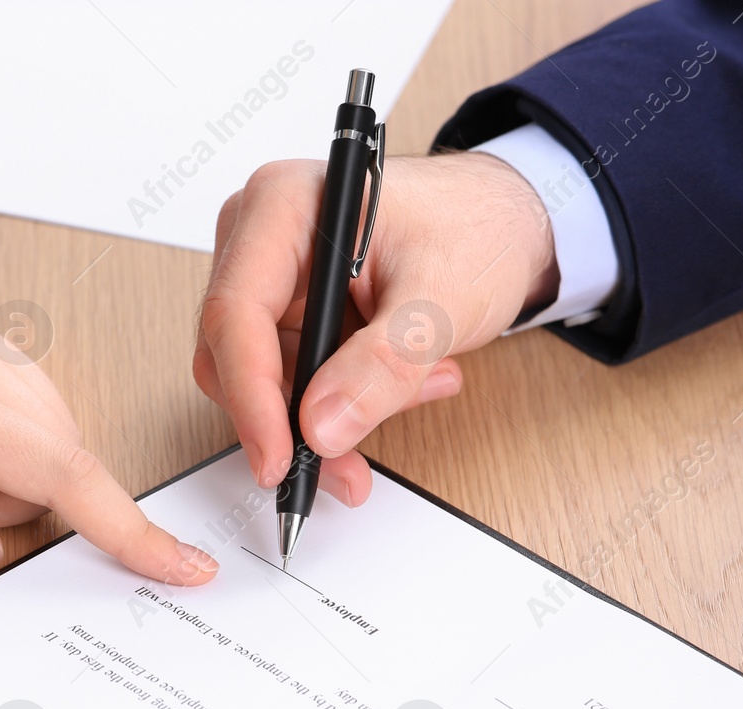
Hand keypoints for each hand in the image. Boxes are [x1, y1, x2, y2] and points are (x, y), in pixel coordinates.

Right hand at [193, 152, 556, 502]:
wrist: (506, 223)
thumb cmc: (475, 227)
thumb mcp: (441, 298)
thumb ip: (383, 364)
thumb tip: (321, 426)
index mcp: (283, 207)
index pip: (236, 313)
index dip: (251, 396)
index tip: (278, 458)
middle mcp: (262, 239)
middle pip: (236, 355)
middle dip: (291, 420)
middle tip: (346, 467)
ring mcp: (274, 278)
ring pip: (264, 381)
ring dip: (330, 415)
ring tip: (414, 392)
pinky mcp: (292, 313)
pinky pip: (294, 381)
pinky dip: (344, 401)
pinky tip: (403, 384)